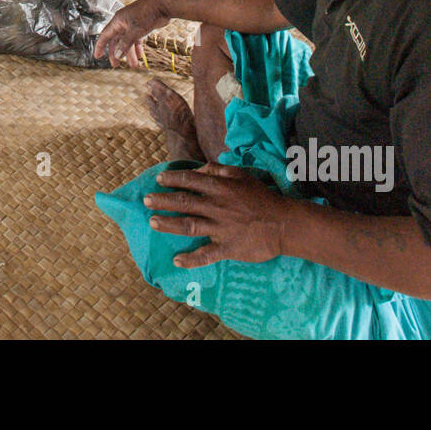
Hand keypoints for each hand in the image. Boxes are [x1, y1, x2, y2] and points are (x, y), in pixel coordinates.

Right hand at [92, 0, 169, 68]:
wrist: (162, 4)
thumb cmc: (147, 14)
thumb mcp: (135, 31)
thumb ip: (125, 43)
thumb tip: (117, 55)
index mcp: (118, 21)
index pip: (105, 35)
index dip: (100, 46)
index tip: (97, 56)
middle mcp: (123, 23)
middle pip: (116, 40)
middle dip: (116, 53)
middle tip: (117, 65)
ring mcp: (132, 24)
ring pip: (127, 41)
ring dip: (129, 53)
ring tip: (134, 65)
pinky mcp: (142, 26)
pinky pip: (136, 39)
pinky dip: (137, 47)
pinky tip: (140, 55)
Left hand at [144, 163, 287, 267]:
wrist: (284, 224)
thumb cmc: (263, 197)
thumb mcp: (243, 176)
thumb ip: (221, 171)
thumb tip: (201, 168)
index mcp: (220, 188)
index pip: (191, 180)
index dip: (173, 179)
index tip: (159, 179)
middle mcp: (217, 207)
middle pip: (184, 202)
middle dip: (163, 201)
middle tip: (146, 200)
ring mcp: (221, 228)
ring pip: (189, 225)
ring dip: (169, 225)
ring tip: (153, 223)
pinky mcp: (228, 248)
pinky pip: (206, 255)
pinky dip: (191, 259)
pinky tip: (177, 261)